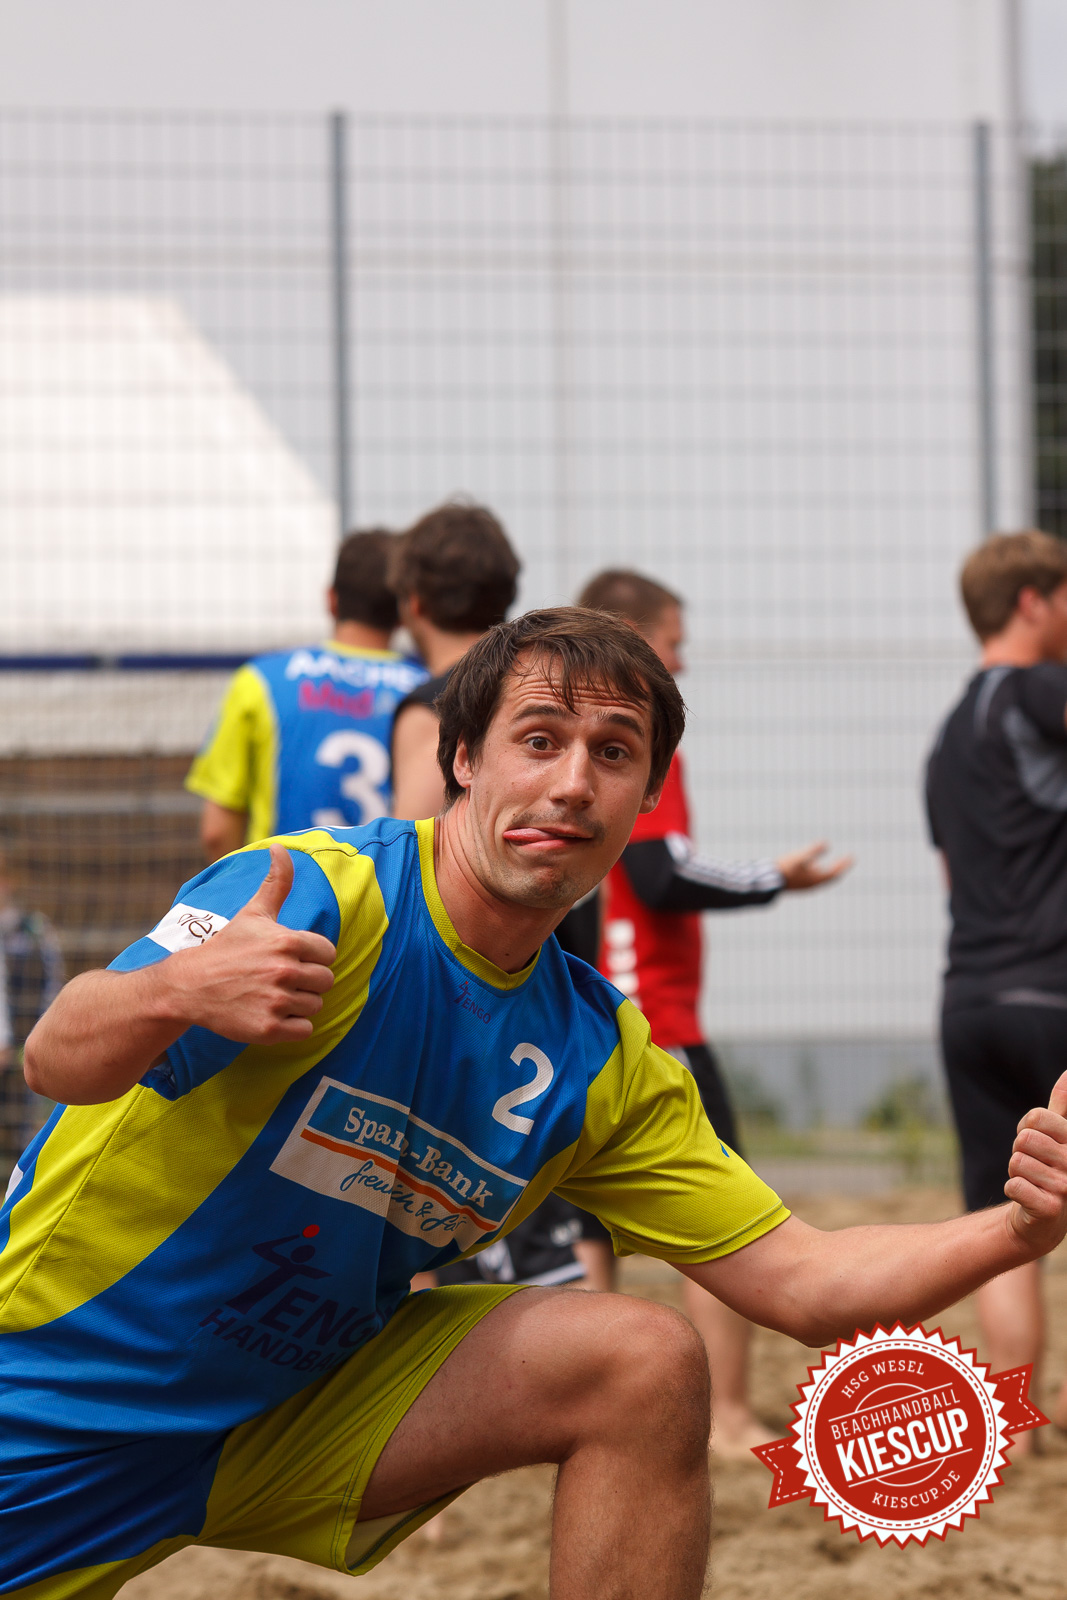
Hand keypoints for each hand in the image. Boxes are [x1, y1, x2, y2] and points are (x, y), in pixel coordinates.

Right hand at [161, 845, 335, 1044]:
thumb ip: (277, 882)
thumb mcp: (253, 912)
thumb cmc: (227, 947)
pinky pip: (304, 1030)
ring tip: (273, 995)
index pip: (327, 954)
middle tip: (279, 979)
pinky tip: (271, 1014)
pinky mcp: (268, 1030)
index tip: (289, 958)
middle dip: (307, 981)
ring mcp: (276, 1001)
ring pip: (315, 1006)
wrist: (189, 985)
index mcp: (287, 941)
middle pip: (325, 981)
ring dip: (299, 1004)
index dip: (312, 957)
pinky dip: (293, 1027)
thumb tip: (281, 847)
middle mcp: (284, 971)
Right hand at [775, 840, 852, 890]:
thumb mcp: (800, 857)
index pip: (835, 873)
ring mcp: (803, 885)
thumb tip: (826, 844)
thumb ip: (813, 851)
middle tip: (846, 860)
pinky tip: (812, 866)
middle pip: (830, 877)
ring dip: (828, 871)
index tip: (852, 857)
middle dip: (838, 868)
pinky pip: (811, 878)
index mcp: (815, 880)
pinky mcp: (796, 884)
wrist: (767, 881)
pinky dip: (817, 872)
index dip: (844, 865)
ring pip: (820, 878)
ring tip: (832, 865)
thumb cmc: (784, 869)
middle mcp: (811, 884)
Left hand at [1005, 1071, 1066, 1257]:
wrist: (1047, 1216)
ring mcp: (1065, 1186)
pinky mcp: (1050, 1208)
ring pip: (1017, 1162)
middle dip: (1019, 1151)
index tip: (1034, 1140)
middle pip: (1024, 1139)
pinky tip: (1026, 1197)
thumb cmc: (1050, 1166)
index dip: (1026, 1127)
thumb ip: (1062, 1105)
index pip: (1037, 1117)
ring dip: (1016, 1172)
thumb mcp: (1058, 1134)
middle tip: (1032, 1164)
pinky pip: (1014, 1185)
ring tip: (1031, 1181)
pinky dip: (1012, 1189)